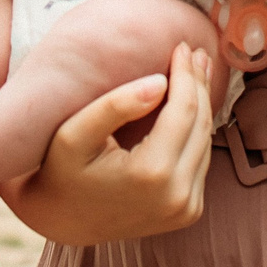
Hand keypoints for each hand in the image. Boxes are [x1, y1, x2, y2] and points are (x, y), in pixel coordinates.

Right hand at [0, 41, 215, 246]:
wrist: (62, 220)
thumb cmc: (61, 170)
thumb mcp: (74, 133)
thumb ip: (115, 105)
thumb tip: (160, 82)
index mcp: (151, 174)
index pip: (184, 110)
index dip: (186, 75)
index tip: (182, 46)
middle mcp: (177, 196)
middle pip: (200, 125)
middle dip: (198, 84)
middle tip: (196, 51)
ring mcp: (186, 209)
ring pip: (205, 142)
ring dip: (201, 105)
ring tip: (195, 71)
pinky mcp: (188, 212)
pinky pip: (200, 160)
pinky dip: (197, 130)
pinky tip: (190, 105)